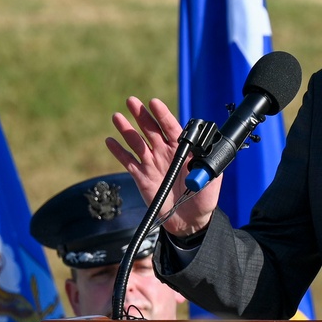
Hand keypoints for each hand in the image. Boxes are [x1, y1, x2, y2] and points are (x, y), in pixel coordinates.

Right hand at [105, 97, 220, 237]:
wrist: (190, 221)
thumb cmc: (204, 198)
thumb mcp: (212, 179)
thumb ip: (206, 164)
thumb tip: (203, 152)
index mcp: (182, 150)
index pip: (171, 127)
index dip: (162, 114)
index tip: (154, 102)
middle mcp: (165, 153)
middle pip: (151, 129)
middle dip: (141, 115)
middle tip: (131, 101)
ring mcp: (152, 164)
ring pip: (137, 142)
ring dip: (127, 129)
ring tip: (117, 117)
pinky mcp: (141, 177)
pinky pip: (128, 161)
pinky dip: (118, 151)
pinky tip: (110, 141)